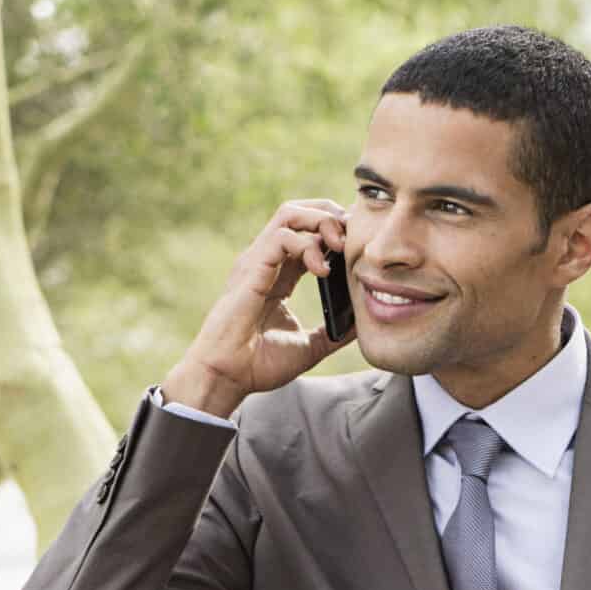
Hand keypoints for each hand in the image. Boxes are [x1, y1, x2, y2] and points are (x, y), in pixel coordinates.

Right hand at [164, 198, 352, 416]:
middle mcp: (267, 261)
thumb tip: (362, 325)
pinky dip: (307, 245)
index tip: (357, 245)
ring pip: (290, 214)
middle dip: (331, 215)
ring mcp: (257, 262)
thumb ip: (334, 332)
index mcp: (279, 274)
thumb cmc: (258, 364)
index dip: (335, 230)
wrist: (228, 377)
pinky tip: (321, 270)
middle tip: (351, 239)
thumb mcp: (309, 346)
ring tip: (339, 246)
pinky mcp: (251, 269)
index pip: (307, 232)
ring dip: (321, 222)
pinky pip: (281, 237)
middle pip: (299, 212)